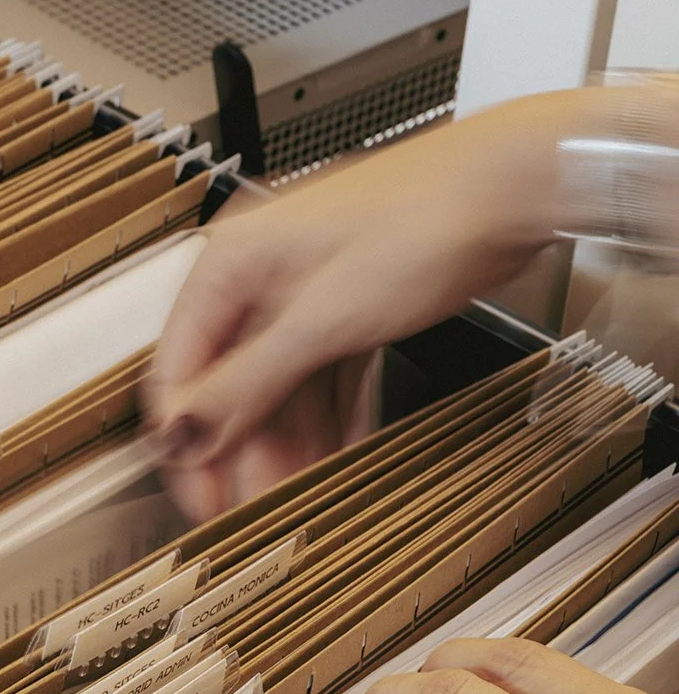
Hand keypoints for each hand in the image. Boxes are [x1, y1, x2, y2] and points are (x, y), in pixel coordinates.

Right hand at [148, 88, 620, 519]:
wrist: (514, 185)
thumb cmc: (427, 218)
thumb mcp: (323, 318)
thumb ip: (248, 383)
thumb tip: (183, 434)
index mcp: (232, 263)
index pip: (180, 368)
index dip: (188, 440)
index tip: (204, 498)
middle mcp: (261, 275)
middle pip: (232, 383)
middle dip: (247, 450)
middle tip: (260, 507)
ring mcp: (308, 291)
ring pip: (283, 384)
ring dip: (292, 442)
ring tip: (299, 495)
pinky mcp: (351, 305)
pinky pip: (326, 374)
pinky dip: (332, 417)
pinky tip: (339, 456)